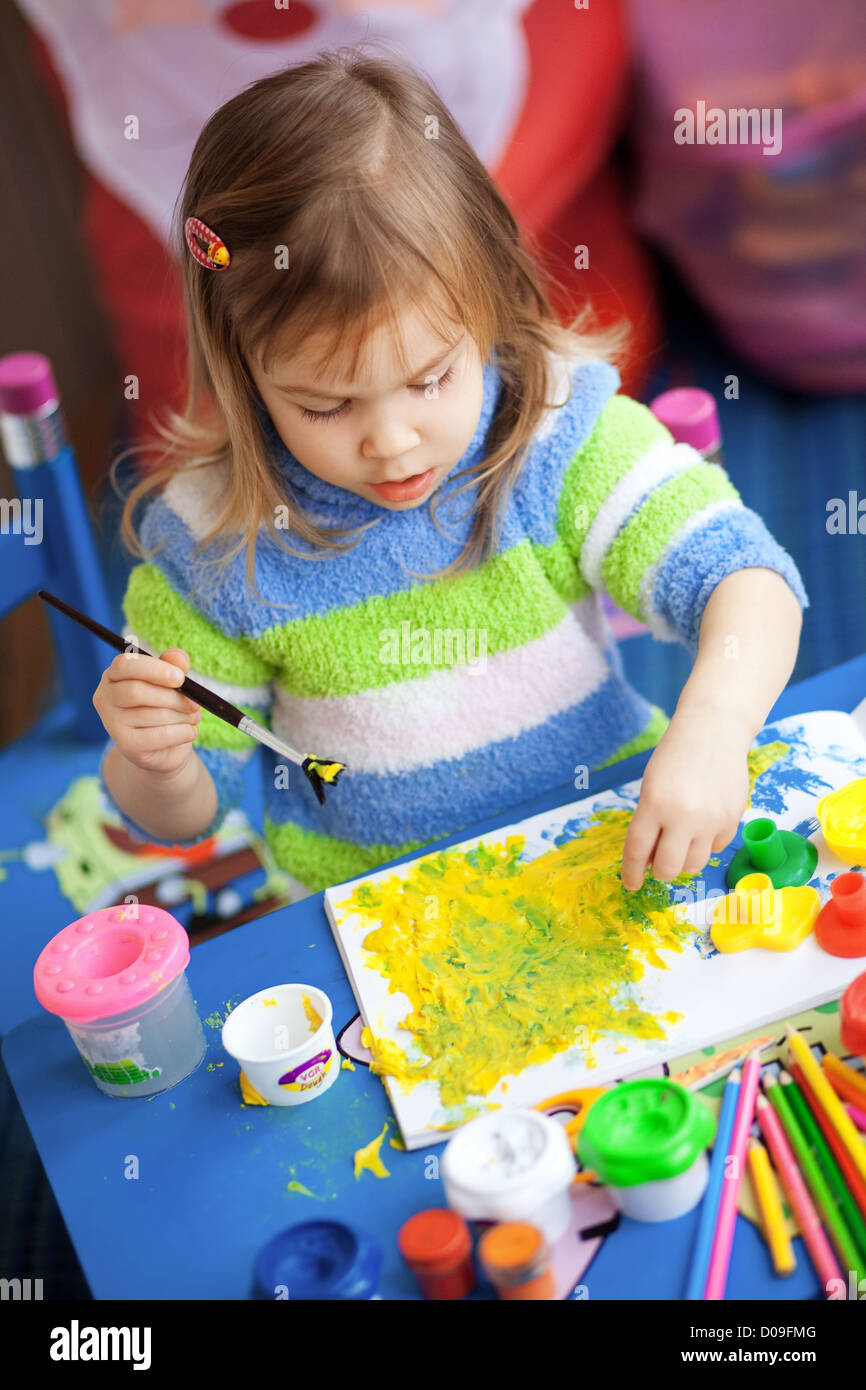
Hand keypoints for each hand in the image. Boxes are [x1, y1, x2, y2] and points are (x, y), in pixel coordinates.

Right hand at [93, 646, 201, 776]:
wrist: (163, 747)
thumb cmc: (165, 706)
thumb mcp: (171, 681)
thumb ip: (175, 664)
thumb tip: (178, 659)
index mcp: (113, 675)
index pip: (124, 665)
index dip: (154, 669)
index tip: (180, 678)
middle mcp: (105, 698)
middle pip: (136, 691)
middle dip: (172, 697)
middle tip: (194, 703)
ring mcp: (112, 723)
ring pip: (151, 714)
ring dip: (181, 715)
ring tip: (193, 717)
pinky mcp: (126, 745)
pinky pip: (159, 736)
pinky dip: (182, 732)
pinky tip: (190, 731)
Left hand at [620, 707, 750, 890]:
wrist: (714, 731)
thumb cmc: (675, 757)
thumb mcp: (651, 786)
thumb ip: (649, 822)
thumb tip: (651, 861)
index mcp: (654, 804)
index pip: (638, 852)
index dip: (632, 873)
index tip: (630, 884)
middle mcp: (683, 816)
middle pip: (669, 868)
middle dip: (661, 871)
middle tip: (659, 863)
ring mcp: (711, 820)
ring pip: (695, 865)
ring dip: (684, 860)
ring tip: (681, 842)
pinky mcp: (733, 819)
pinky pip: (716, 848)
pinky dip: (706, 844)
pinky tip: (702, 826)